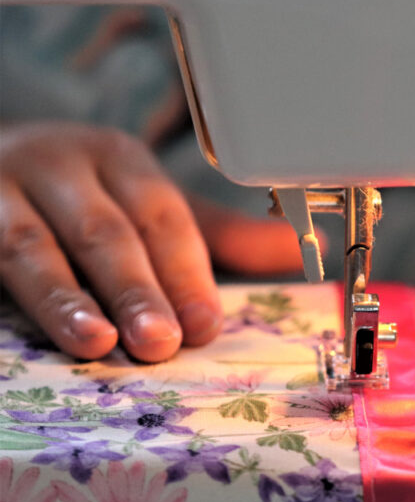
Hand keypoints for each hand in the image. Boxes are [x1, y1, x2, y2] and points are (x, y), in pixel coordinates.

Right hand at [0, 122, 303, 361]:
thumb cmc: (86, 196)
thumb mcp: (150, 206)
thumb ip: (218, 236)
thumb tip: (297, 247)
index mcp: (118, 159)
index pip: (160, 216)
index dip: (185, 273)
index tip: (205, 324)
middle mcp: (58, 164)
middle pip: (102, 230)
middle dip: (135, 289)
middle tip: (161, 342)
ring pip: (30, 246)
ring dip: (63, 299)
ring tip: (95, 342)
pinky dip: (5, 299)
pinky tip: (15, 331)